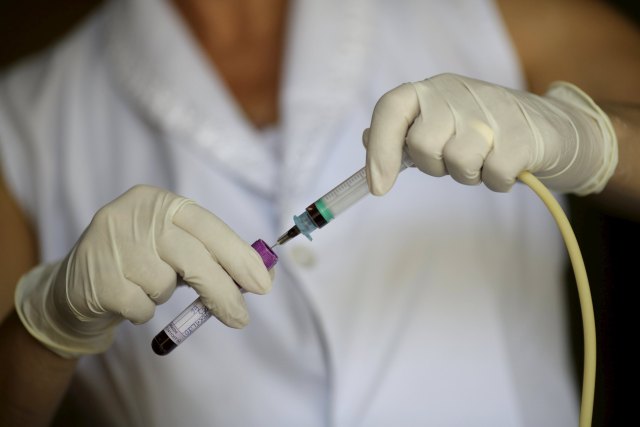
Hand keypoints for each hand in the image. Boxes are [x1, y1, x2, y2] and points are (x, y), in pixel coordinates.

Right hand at [14, 185, 271, 357]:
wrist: (76, 284)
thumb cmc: (140, 262)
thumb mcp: (174, 247)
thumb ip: (211, 255)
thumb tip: (260, 277)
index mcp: (159, 201)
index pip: (208, 226)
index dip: (238, 255)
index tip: (263, 284)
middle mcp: (133, 214)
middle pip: (192, 257)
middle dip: (222, 291)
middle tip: (241, 318)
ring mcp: (111, 244)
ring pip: (165, 285)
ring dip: (165, 296)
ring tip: (147, 286)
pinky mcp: (97, 277)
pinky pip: (142, 308)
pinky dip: (143, 311)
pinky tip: (127, 298)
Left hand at [364, 73, 617, 194]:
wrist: (552, 129)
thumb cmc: (485, 132)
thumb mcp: (441, 125)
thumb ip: (405, 132)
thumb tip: (369, 140)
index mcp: (432, 90)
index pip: (391, 108)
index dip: (380, 148)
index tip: (379, 187)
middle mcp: (458, 93)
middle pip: (422, 145)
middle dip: (437, 165)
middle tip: (457, 157)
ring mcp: (493, 111)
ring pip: (458, 163)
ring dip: (470, 174)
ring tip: (486, 158)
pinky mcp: (523, 136)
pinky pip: (493, 176)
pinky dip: (498, 181)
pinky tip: (508, 165)